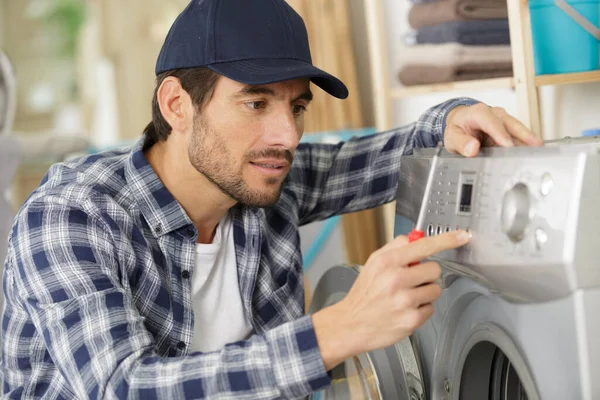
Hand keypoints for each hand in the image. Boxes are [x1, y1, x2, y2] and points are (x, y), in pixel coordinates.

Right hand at [312, 230, 470, 370]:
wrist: (351, 324)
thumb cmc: (364, 294)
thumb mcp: (372, 263)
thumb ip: (395, 248)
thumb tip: (415, 239)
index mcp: (387, 262)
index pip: (423, 246)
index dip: (447, 240)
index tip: (462, 236)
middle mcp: (396, 280)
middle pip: (435, 269)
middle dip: (426, 274)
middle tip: (411, 281)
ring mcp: (405, 301)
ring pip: (435, 290)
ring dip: (425, 293)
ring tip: (406, 297)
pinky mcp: (411, 319)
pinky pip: (431, 308)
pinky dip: (421, 309)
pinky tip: (405, 310)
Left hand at [444, 103, 543, 156]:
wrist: (461, 122)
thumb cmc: (458, 127)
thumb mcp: (452, 137)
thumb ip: (461, 143)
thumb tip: (472, 148)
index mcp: (478, 113)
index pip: (491, 122)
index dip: (500, 133)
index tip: (508, 145)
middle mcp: (494, 114)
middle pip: (511, 123)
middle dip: (524, 134)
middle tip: (536, 145)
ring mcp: (503, 121)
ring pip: (518, 130)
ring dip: (528, 140)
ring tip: (539, 152)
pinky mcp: (508, 130)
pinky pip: (518, 137)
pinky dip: (525, 145)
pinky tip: (532, 153)